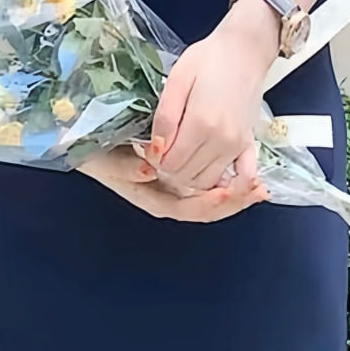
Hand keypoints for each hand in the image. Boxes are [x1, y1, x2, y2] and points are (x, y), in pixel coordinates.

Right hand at [76, 144, 267, 221]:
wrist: (90, 142)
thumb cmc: (96, 153)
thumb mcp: (104, 159)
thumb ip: (124, 167)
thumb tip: (150, 171)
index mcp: (151, 197)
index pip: (184, 208)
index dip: (206, 204)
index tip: (224, 193)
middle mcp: (167, 196)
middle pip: (204, 208)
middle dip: (231, 203)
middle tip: (255, 192)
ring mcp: (177, 187)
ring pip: (211, 197)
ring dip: (237, 194)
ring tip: (260, 188)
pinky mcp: (185, 173)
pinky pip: (211, 181)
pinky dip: (230, 179)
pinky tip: (248, 174)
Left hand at [146, 0, 280, 192]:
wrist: (245, 49)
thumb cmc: (209, 59)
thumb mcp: (178, 79)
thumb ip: (165, 116)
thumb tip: (155, 148)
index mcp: (201, 123)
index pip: (170, 163)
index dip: (155, 159)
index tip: (151, 145)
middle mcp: (222, 140)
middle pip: (187, 176)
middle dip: (169, 168)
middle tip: (164, 149)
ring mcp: (237, 144)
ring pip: (207, 180)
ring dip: (190, 175)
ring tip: (182, 154)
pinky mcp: (249, 143)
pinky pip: (240, 177)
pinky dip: (226, 182)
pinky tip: (211, 171)